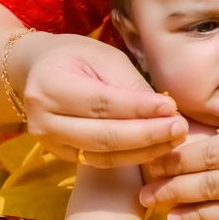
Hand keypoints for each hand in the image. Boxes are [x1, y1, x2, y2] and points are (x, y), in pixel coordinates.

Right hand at [12, 32, 187, 165]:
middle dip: (148, 134)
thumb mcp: (104, 58)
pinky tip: (157, 149)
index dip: (139, 108)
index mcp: (50, 86)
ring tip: (175, 139)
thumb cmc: (76, 57)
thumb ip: (130, 85)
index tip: (172, 108)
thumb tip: (165, 111)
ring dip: (145, 150)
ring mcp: (50, 142)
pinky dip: (132, 158)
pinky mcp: (62, 155)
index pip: (102, 103)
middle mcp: (44, 120)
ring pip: (104, 154)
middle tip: (180, 128)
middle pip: (104, 135)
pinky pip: (101, 162)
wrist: (38, 70)